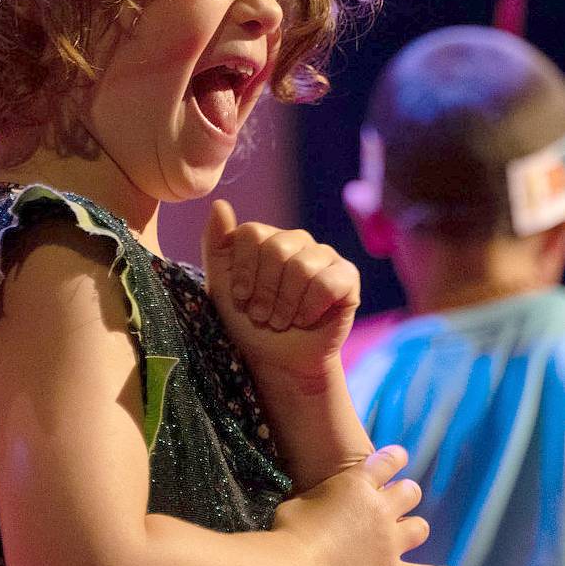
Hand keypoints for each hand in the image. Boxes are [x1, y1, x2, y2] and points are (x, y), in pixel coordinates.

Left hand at [202, 198, 359, 383]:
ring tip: (281, 320)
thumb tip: (219, 203)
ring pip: (301, 267)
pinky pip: (327, 283)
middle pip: (276, 247)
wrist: (279, 361)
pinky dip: (309, 309)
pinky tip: (305, 320)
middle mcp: (297, 240)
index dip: (244, 271)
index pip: (251, 232)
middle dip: (264, 291)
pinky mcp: (348, 277)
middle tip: (262, 315)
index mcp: (266, 238)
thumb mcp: (221, 287)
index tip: (241, 297)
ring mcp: (324, 256)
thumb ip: (217, 245)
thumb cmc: (248, 324)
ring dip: (285, 304)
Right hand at [275, 445, 454, 565]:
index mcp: (356, 484)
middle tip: (398, 498)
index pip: (387, 461)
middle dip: (406, 492)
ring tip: (409, 530)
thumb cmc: (288, 533)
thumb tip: (317, 500)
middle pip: (410, 492)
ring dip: (414, 527)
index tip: (399, 456)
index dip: (395, 457)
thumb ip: (318, 497)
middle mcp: (380, 510)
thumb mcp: (298, 501)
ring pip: (420, 528)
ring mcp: (390, 544)